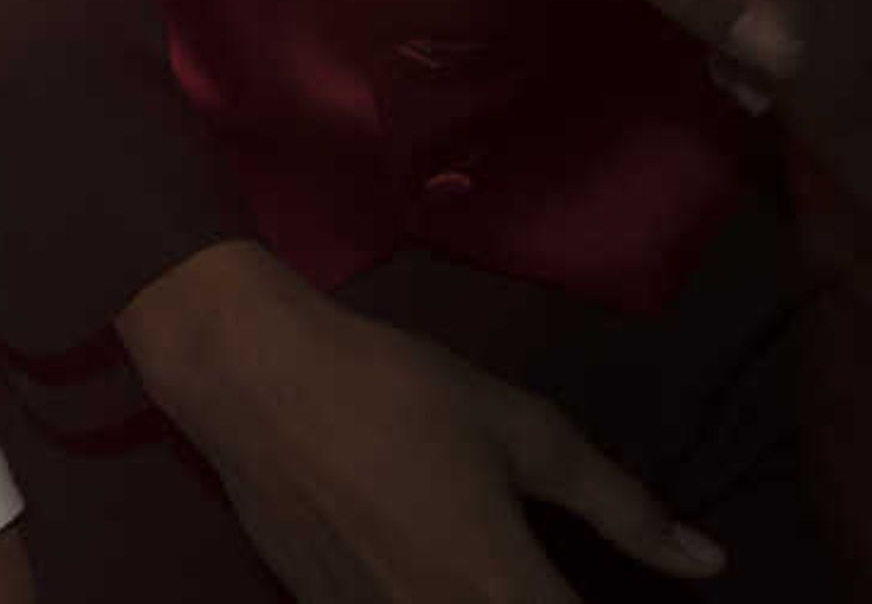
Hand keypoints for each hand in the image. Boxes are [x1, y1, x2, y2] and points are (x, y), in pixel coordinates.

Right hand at [119, 241, 721, 602]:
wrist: (247, 372)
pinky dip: (422, 601)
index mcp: (502, 590)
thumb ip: (620, 505)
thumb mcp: (520, 428)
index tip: (590, 588)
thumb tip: (705, 559)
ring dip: (474, 600)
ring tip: (474, 570)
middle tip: (521, 567)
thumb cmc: (392, 387)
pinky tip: (420, 571)